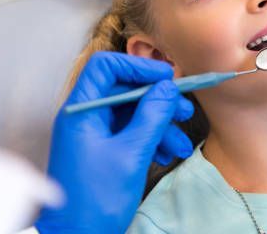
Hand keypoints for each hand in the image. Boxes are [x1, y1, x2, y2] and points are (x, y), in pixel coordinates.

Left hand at [35, 52, 193, 233]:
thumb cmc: (96, 199)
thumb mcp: (131, 154)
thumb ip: (151, 116)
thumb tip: (167, 87)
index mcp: (81, 110)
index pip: (106, 67)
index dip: (137, 66)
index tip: (166, 78)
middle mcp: (87, 116)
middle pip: (125, 90)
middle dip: (158, 100)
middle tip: (185, 109)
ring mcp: (96, 134)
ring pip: (133, 114)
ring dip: (161, 125)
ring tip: (182, 142)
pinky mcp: (105, 150)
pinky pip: (132, 133)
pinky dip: (153, 140)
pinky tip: (168, 154)